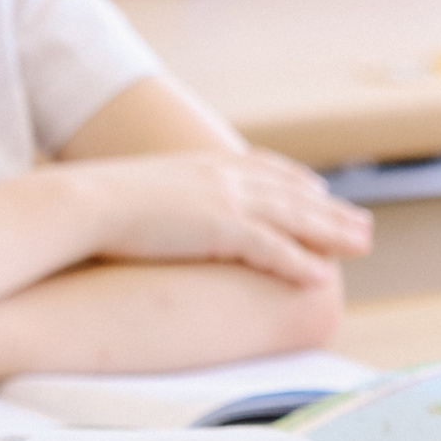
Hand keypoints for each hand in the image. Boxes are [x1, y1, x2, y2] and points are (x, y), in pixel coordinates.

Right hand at [67, 150, 371, 285]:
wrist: (77, 203)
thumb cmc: (96, 204)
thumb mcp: (142, 190)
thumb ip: (166, 195)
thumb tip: (163, 208)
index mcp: (206, 164)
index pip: (265, 169)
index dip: (297, 182)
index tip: (321, 190)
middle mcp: (225, 178)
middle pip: (293, 195)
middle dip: (332, 210)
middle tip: (363, 224)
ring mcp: (227, 201)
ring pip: (295, 218)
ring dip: (333, 233)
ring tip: (363, 246)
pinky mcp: (221, 229)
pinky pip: (273, 248)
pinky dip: (300, 262)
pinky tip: (322, 276)